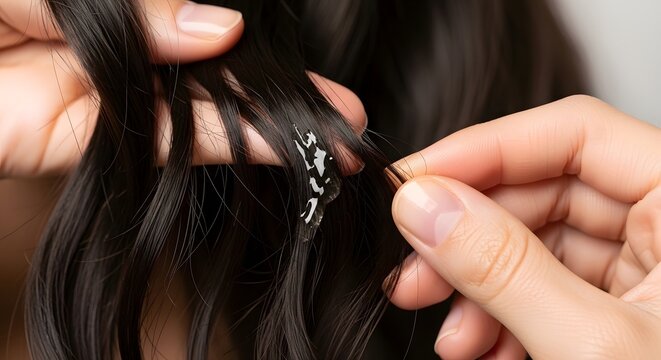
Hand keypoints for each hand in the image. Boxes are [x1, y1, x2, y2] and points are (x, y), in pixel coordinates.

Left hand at [0, 0, 365, 177]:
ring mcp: (118, 101)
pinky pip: (173, 143)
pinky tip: (280, 142)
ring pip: (207, 114)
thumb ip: (130, 10)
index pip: (204, 21)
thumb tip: (220, 28)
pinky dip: (226, 142)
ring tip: (334, 138)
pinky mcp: (100, 146)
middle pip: (218, 73)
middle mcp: (127, 53)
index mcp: (119, 11)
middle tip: (343, 110)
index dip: (256, 40)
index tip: (302, 54)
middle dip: (284, 91)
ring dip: (273, 127)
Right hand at [389, 95, 660, 358]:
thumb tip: (426, 206)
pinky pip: (544, 289)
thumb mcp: (594, 349)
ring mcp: (646, 270)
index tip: (416, 182)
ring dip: (477, 285)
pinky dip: (501, 316)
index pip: (574, 134)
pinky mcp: (620, 310)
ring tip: (450, 333)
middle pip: (544, 189)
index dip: (485, 149)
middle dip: (468, 233)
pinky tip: (479, 349)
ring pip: (535, 243)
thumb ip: (504, 269)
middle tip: (414, 265)